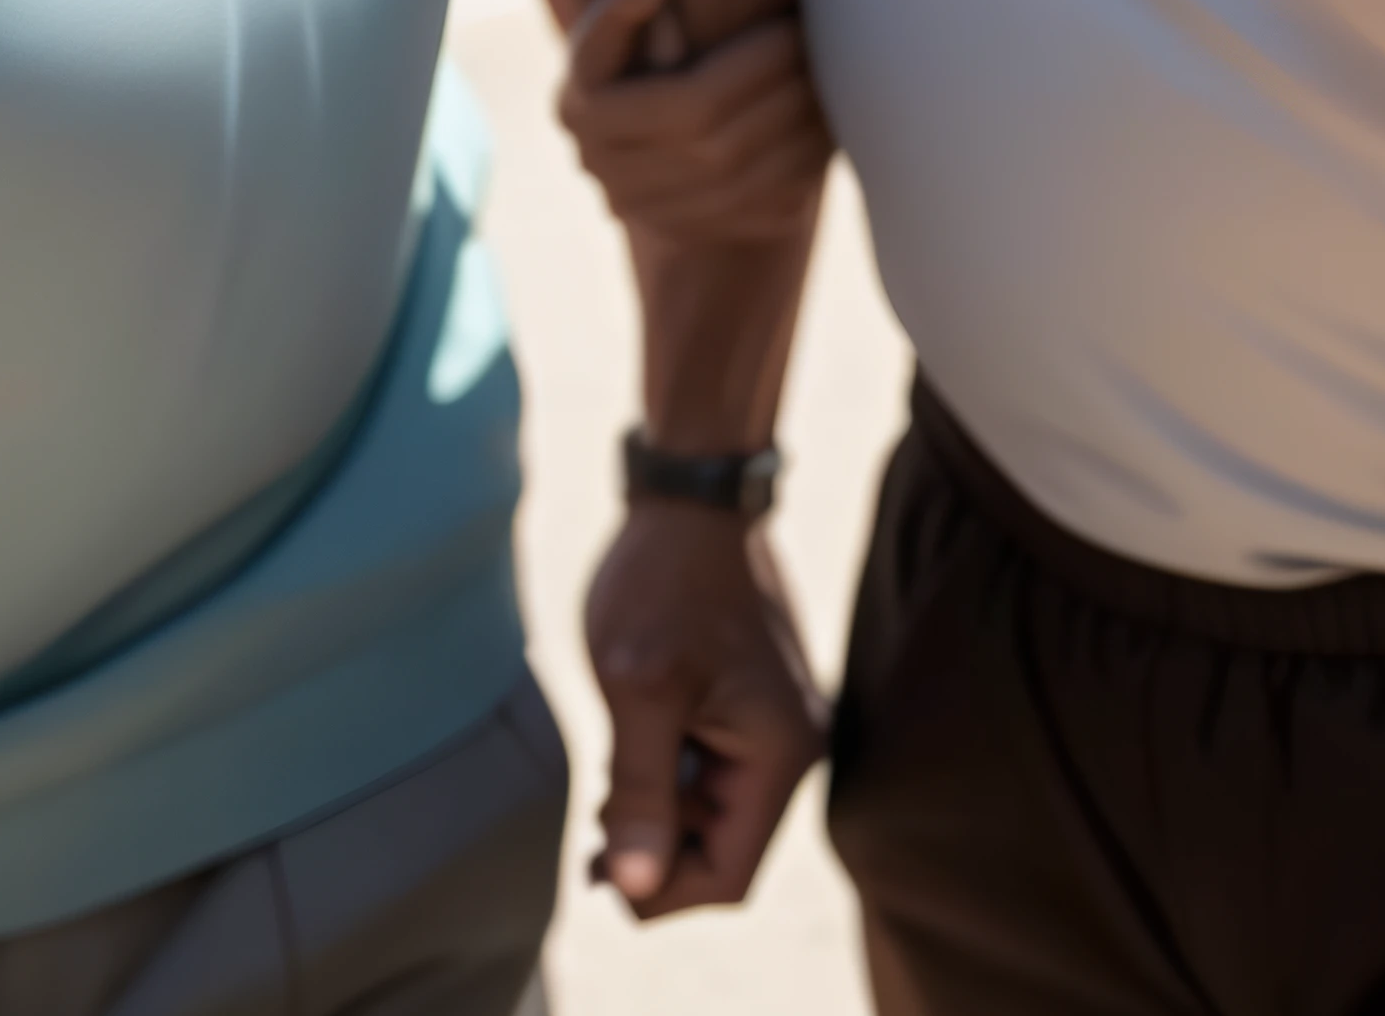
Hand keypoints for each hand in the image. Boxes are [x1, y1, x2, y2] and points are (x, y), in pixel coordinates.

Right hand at [562, 0, 832, 248]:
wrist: (627, 134)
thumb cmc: (624, 57)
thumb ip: (621, 2)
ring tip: (834, 87)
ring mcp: (652, 217)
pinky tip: (825, 130)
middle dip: (783, 99)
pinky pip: (762, 216)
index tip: (795, 26)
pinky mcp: (692, 237)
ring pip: (746, 189)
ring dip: (801, 138)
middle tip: (824, 55)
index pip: (687, 105)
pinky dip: (803, 173)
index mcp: (587, 118)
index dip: (750, 68)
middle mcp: (612, 179)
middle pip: (719, 150)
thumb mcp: (606, 29)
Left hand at [584, 502, 825, 916]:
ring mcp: (774, 725)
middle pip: (726, 850)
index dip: (664, 892)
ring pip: (715, 811)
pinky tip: (630, 746)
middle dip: (659, 852)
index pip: (730, 876)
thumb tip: (635, 884)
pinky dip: (670, 774)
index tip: (600, 875)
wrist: (690, 492)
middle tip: (591, 832)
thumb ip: (639, 791)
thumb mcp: (637, 688)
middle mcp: (793, 749)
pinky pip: (713, 769)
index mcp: (780, 755)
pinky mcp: (751, 704)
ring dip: (660, 812)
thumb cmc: (662, 581)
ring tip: (606, 783)